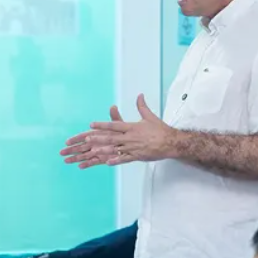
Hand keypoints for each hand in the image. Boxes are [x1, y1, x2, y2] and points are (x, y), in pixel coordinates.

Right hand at [60, 104, 124, 168]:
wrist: (129, 143)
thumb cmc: (122, 132)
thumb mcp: (119, 124)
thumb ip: (114, 117)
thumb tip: (113, 107)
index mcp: (96, 134)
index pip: (83, 136)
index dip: (76, 139)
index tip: (67, 141)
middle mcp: (95, 143)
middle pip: (81, 147)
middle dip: (71, 149)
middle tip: (61, 152)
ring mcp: (97, 151)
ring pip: (84, 155)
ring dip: (76, 158)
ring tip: (66, 161)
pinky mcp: (102, 159)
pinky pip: (93, 162)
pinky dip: (87, 164)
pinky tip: (80, 166)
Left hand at [61, 94, 175, 168]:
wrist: (170, 142)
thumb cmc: (160, 129)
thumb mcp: (150, 116)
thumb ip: (142, 106)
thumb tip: (139, 95)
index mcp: (132, 127)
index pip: (114, 125)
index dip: (102, 124)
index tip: (92, 124)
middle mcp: (131, 137)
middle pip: (111, 138)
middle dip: (98, 139)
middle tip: (87, 139)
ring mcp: (133, 148)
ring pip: (115, 149)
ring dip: (103, 150)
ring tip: (93, 152)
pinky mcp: (137, 156)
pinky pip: (124, 159)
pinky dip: (116, 160)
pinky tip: (108, 162)